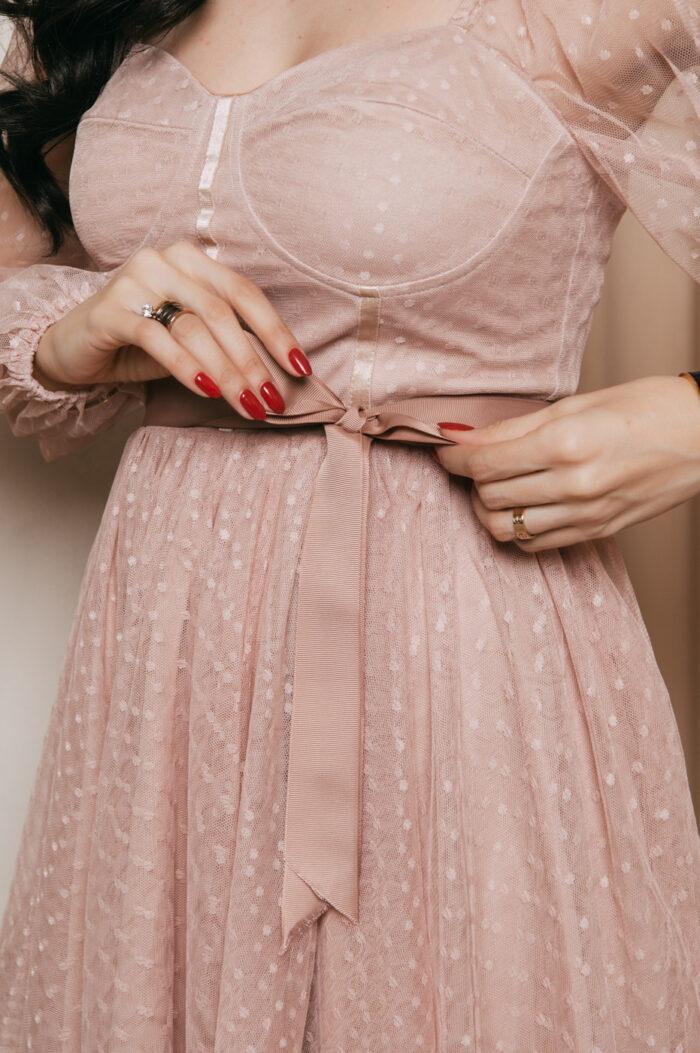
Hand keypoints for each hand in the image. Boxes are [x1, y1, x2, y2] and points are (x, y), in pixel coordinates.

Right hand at [35, 240, 312, 419]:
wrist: (74, 346)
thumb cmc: (143, 343)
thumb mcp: (192, 337)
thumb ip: (227, 342)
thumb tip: (276, 378)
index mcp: (193, 260)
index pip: (245, 293)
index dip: (277, 332)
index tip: (301, 369)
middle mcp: (166, 260)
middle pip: (224, 313)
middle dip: (253, 362)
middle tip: (271, 401)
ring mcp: (135, 280)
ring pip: (195, 328)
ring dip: (227, 373)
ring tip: (246, 406)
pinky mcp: (110, 310)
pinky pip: (158, 340)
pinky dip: (187, 368)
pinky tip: (206, 392)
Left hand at [433, 375, 699, 551]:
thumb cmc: (647, 408)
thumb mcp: (576, 404)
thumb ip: (514, 426)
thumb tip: (462, 436)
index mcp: (567, 444)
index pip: (485, 463)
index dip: (454, 458)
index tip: (445, 450)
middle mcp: (574, 486)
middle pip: (488, 497)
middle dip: (470, 479)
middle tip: (473, 461)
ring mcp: (586, 516)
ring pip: (505, 529)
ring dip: (488, 508)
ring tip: (495, 486)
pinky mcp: (597, 533)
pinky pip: (535, 545)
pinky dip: (517, 528)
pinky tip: (522, 505)